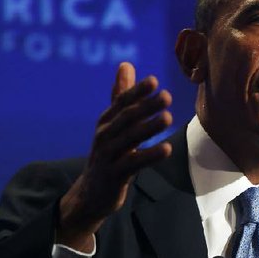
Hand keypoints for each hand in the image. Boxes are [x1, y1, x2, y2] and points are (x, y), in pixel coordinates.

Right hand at [58, 62, 172, 249]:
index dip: (137, 91)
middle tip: (166, 96)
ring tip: (168, 118)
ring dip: (148, 128)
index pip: (121, 102)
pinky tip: (167, 149)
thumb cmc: (108, 154)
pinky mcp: (114, 175)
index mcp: (106, 121)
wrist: (91, 193)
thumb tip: (126, 64)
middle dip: (146, 106)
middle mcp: (105, 136)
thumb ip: (121, 95)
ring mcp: (108, 156)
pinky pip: (133, 164)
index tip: (154, 80)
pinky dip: (149, 156)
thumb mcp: (113, 123)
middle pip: (126, 118)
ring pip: (129, 139)